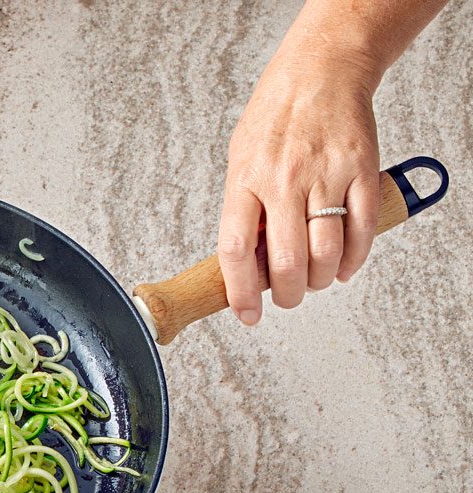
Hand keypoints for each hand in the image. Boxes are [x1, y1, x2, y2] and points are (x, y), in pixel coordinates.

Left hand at [218, 54, 380, 324]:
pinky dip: (354, 260)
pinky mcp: (361, 172)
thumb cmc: (274, 118)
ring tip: (315, 281)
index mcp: (245, 180)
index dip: (240, 292)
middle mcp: (284, 181)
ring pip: (326, 254)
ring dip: (320, 281)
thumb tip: (243, 263)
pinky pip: (362, 231)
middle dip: (287, 294)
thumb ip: (241, 208)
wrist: (319, 72)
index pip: (236, 250)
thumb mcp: (239, 160)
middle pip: (286, 262)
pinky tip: (345, 266)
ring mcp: (325, 177)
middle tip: (288, 297)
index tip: (247, 314)